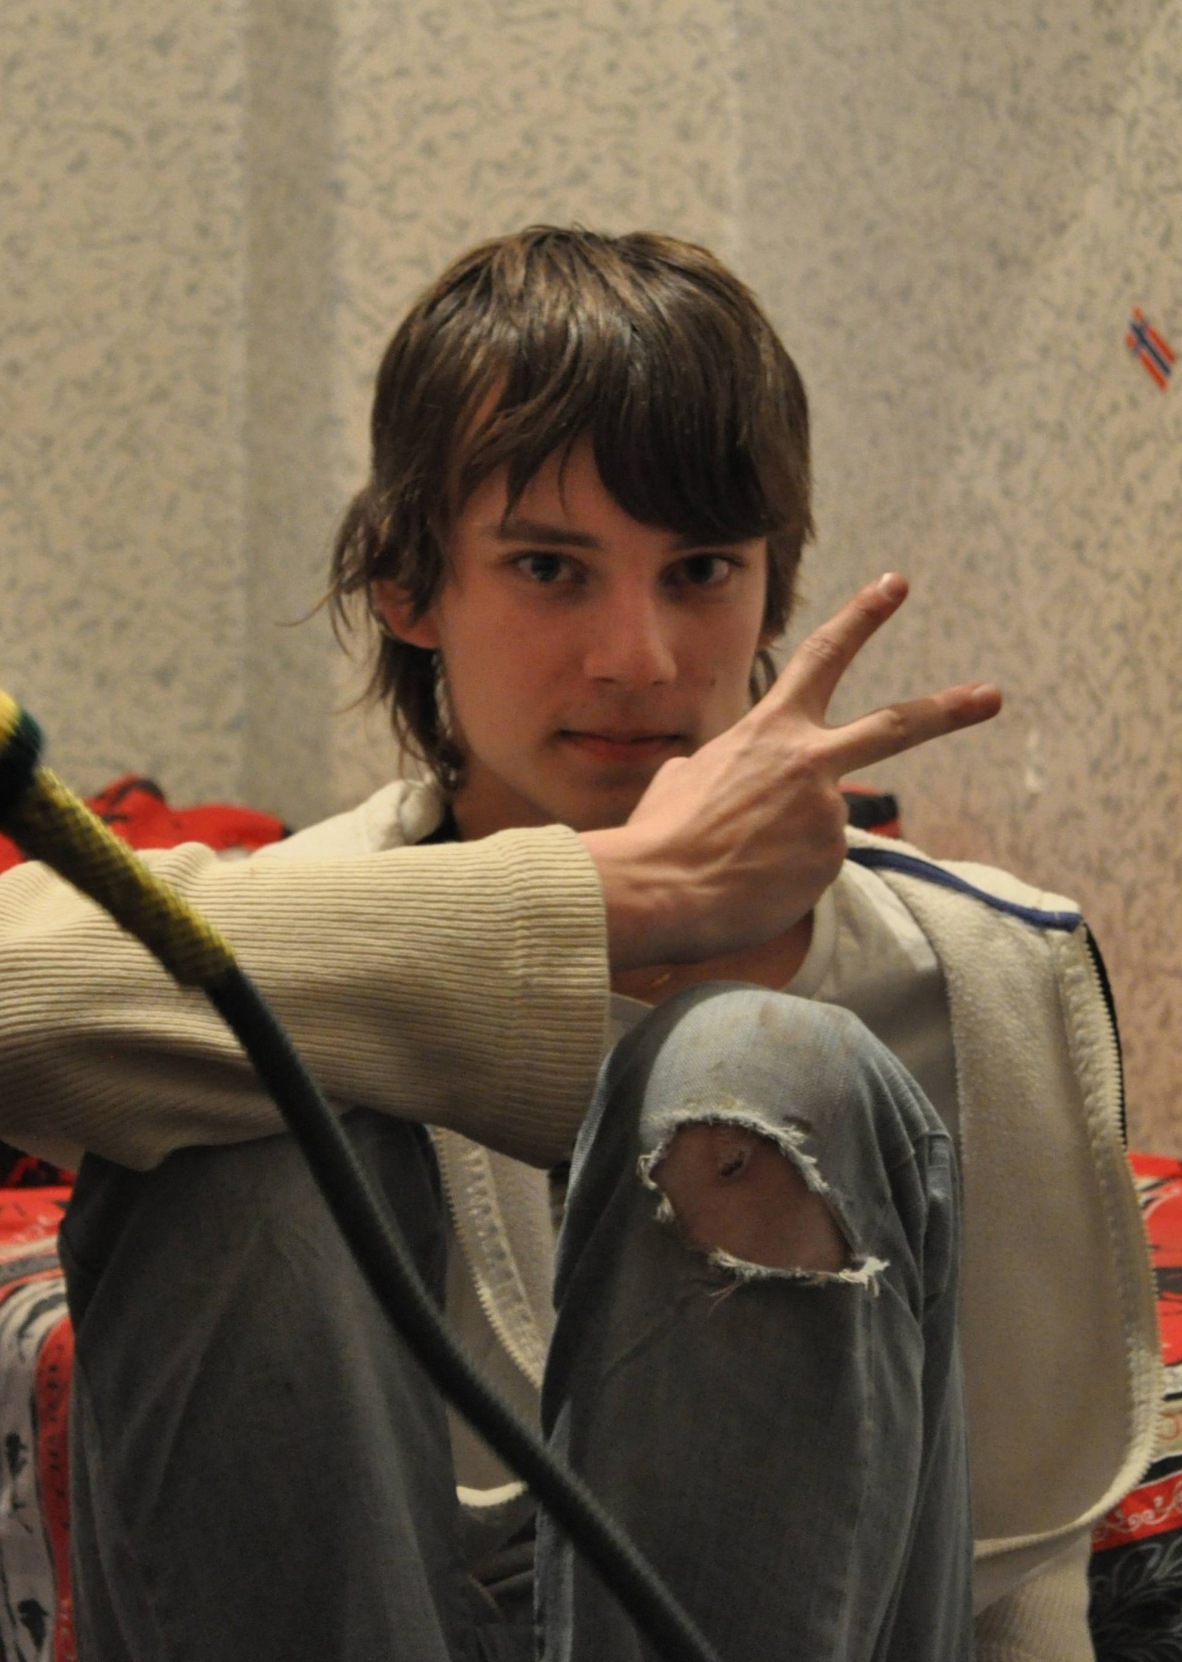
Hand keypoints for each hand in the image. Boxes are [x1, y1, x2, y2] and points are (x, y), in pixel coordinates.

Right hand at [580, 574, 1000, 968]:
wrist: (660, 890)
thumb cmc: (661, 836)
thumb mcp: (683, 779)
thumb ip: (721, 768)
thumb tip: (721, 780)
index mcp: (769, 729)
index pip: (823, 656)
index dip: (862, 617)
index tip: (894, 584)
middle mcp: (810, 761)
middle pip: (897, 725)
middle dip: (950, 709)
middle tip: (992, 695)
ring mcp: (829, 810)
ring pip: (824, 826)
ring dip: (791, 847)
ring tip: (743, 864)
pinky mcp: (833, 858)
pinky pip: (816, 867)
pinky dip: (790, 878)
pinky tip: (754, 884)